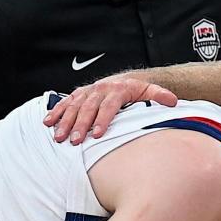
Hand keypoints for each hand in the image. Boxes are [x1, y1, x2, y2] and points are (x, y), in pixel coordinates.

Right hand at [43, 77, 178, 143]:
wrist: (124, 79)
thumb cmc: (136, 90)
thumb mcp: (150, 91)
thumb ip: (160, 96)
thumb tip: (173, 102)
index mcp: (118, 89)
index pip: (109, 106)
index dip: (102, 120)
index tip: (97, 134)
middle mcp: (101, 89)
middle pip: (89, 108)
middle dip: (81, 125)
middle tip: (75, 141)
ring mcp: (88, 91)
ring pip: (74, 106)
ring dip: (65, 122)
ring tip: (59, 138)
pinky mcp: (79, 94)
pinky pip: (65, 102)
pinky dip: (55, 112)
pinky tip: (47, 123)